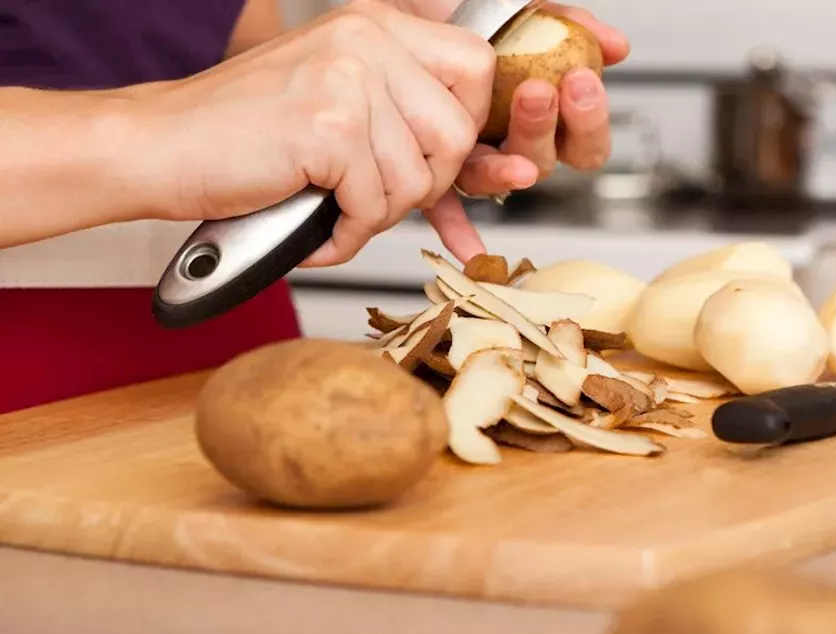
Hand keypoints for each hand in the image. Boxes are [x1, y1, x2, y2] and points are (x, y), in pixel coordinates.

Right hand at [138, 0, 495, 264]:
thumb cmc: (247, 136)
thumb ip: (410, 116)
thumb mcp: (341, 102)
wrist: (160, 147)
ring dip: (378, 214)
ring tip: (333, 209)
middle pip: (456, 131)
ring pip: (418, 176)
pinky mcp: (328, 126)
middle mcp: (367, 39)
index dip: (468, 126)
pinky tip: (315, 226)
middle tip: (374, 196)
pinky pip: (374, 203)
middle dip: (426, 184)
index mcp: (377, 26)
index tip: (435, 157)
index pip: (476, 67)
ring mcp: (347, 79)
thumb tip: (505, 169)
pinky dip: (346, 234)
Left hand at [387, 0, 630, 258]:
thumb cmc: (457, 18)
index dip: (589, 120)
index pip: (583, 141)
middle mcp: (512, 145)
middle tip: (540, 91)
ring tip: (486, 135)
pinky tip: (469, 248)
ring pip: (500, 178)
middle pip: (547, 161)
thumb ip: (565, 25)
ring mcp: (475, 161)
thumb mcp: (516, 12)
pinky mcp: (436, 172)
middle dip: (547, 129)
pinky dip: (457, 230)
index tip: (581, 82)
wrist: (394, 14)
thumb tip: (614, 45)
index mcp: (542, 116)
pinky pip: (446, 209)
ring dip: (507, 165)